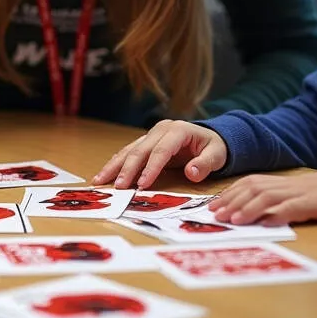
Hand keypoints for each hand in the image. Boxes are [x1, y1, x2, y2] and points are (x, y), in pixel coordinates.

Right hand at [93, 120, 227, 188]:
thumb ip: (206, 164)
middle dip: (127, 169)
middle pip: (140, 150)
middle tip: (118, 187)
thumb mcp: (217, 155)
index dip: (150, 168)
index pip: (161, 151)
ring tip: (99, 180)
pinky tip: (104, 174)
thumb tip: (192, 172)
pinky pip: (128, 153)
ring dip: (114, 166)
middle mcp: (160, 130)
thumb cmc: (214, 147)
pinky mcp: (145, 142)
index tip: (142, 185)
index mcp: (177, 130)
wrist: (209, 137)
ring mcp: (150, 135)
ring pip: (129, 150)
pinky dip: (115, 164)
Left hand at [209, 166, 316, 225]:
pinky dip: (276, 214)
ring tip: (231, 220)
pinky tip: (264, 222)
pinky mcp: (316, 203)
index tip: (212, 205)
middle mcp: (288, 185)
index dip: (229, 194)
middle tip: (213, 214)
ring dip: (247, 207)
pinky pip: (293, 207)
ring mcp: (301, 193)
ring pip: (267, 196)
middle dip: (230, 200)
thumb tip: (260, 217)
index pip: (249, 184)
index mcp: (283, 183)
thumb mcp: (302, 197)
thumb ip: (282, 204)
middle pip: (252, 188)